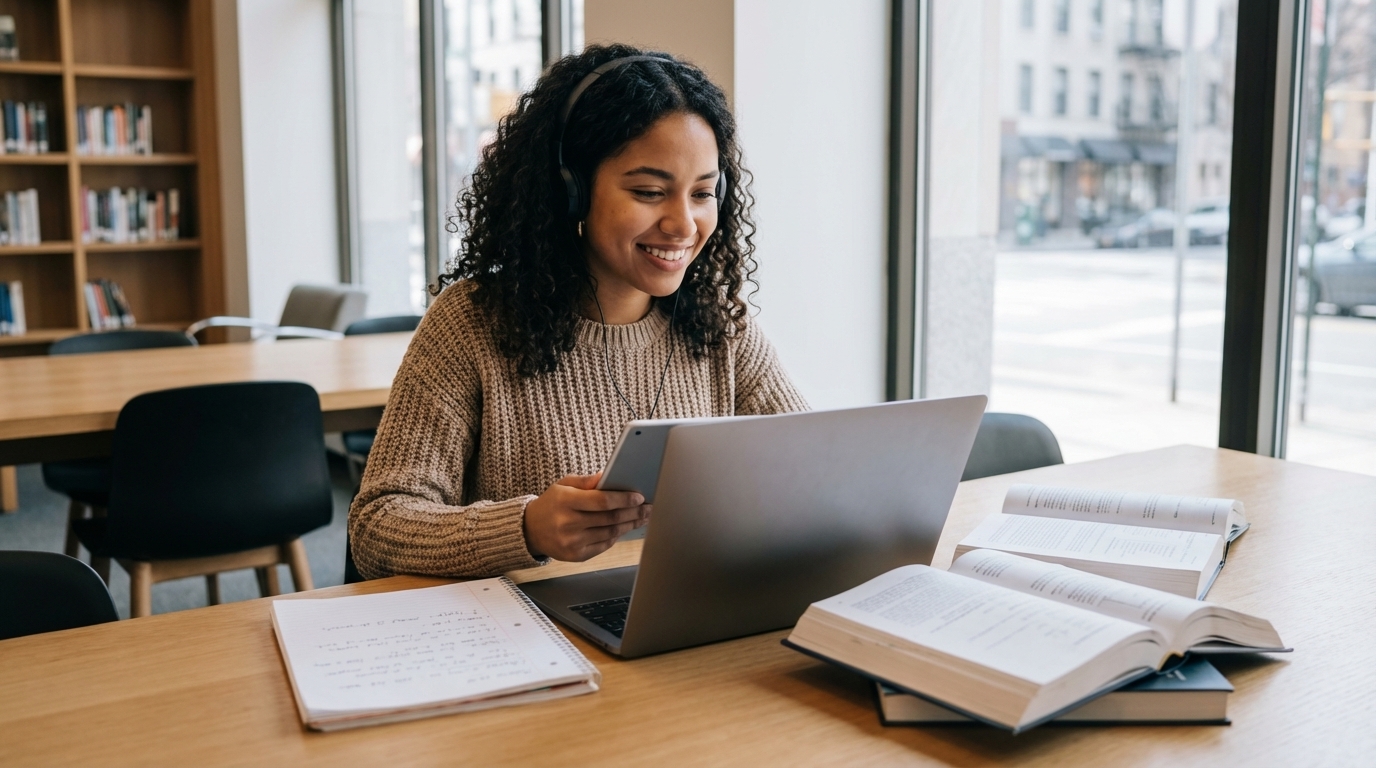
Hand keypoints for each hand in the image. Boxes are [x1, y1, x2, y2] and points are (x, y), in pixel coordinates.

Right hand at [523, 472, 649, 561]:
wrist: (530, 530)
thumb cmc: (552, 503)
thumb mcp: (564, 485)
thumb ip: (587, 481)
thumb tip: (609, 475)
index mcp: (565, 502)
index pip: (602, 501)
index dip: (624, 499)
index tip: (640, 497)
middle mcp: (568, 524)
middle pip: (610, 518)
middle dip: (634, 512)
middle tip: (649, 508)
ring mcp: (572, 542)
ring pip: (611, 533)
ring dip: (630, 525)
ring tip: (642, 517)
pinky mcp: (576, 556)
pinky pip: (604, 545)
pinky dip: (617, 536)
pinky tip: (625, 528)